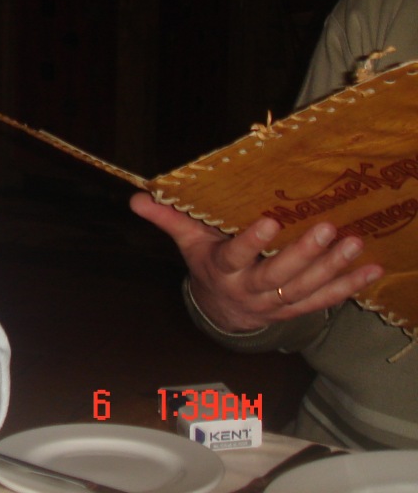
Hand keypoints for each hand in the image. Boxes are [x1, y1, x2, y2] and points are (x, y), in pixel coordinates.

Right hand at [130, 192, 384, 331]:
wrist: (223, 311)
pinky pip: (325, 301)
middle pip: (278, 275)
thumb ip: (167, 218)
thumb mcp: (187, 242)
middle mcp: (250, 291)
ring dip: (332, 267)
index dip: (251, 242)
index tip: (268, 220)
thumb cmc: (207, 264)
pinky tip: (371, 270)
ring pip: (306, 288)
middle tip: (327, 227)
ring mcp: (276, 304)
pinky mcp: (296, 310)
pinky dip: (350, 286)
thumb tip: (136, 197)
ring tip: (353, 242)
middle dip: (304, 253)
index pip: (236, 257)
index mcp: (222, 271)